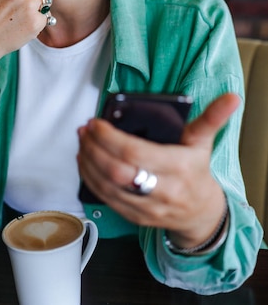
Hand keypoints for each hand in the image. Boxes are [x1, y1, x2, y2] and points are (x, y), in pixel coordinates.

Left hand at [77, 92, 239, 247]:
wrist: (200, 213)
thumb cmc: (196, 170)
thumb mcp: (203, 142)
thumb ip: (212, 118)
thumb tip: (231, 97)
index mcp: (178, 168)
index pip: (136, 153)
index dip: (110, 138)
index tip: (96, 122)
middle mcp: (163, 191)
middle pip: (118, 171)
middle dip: (95, 149)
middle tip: (84, 130)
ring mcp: (147, 207)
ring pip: (108, 187)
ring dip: (89, 162)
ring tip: (82, 141)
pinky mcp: (134, 217)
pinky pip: (106, 199)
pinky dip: (90, 179)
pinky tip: (84, 160)